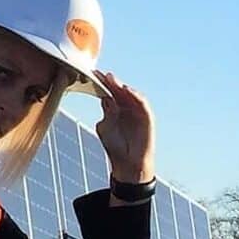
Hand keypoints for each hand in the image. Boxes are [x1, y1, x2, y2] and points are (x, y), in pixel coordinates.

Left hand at [96, 69, 155, 188]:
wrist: (129, 164)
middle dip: (109, 82)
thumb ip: (106, 114)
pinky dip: (136, 96)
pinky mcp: (147, 117)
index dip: (100, 84)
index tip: (91, 74)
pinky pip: (143, 104)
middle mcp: (125, 107)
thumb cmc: (115, 147)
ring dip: (121, 86)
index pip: (107, 92)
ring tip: (112, 79)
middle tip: (101, 74)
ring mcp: (136, 111)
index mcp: (113, 109)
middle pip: (117, 91)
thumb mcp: (105, 128)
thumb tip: (106, 100)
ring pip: (130, 94)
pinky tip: (127, 90)